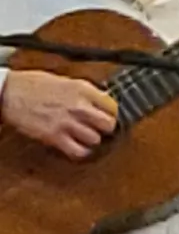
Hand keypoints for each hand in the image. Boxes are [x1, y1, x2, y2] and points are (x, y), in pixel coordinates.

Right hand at [1, 69, 117, 159]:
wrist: (8, 92)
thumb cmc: (31, 85)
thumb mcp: (64, 81)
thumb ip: (84, 92)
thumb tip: (99, 101)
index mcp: (82, 89)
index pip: (112, 106)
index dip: (111, 113)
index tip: (107, 116)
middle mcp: (78, 106)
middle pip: (109, 124)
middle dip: (105, 128)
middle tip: (99, 129)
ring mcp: (66, 122)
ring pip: (95, 139)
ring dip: (91, 140)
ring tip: (84, 137)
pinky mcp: (54, 136)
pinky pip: (78, 151)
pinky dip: (80, 152)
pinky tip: (77, 147)